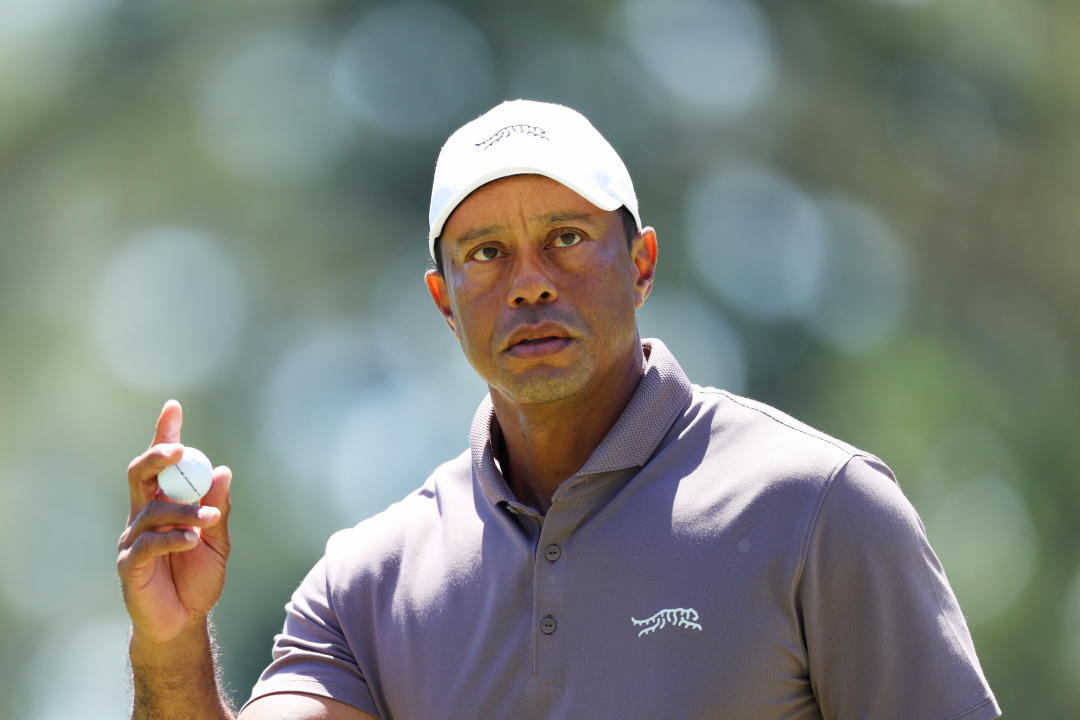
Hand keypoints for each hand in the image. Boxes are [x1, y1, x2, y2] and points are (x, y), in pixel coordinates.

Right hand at [117, 400, 232, 645]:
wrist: (183, 623)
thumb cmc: (197, 578)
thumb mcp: (217, 541)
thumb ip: (218, 509)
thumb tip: (224, 472)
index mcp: (164, 504)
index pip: (161, 464)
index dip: (165, 434)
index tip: (173, 406)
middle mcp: (144, 515)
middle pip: (140, 474)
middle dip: (156, 456)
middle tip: (178, 450)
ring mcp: (133, 539)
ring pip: (155, 510)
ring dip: (186, 511)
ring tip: (209, 522)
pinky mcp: (130, 565)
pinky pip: (150, 543)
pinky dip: (174, 537)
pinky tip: (192, 540)